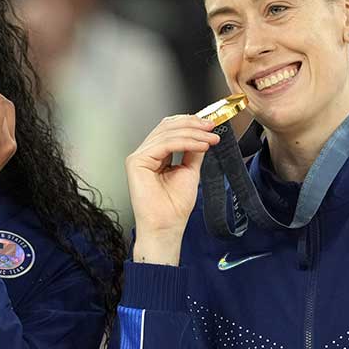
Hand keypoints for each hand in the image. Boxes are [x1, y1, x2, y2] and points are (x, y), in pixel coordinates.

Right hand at [126, 114, 219, 264]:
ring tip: (211, 139)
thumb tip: (203, 134)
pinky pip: (165, 144)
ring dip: (193, 133)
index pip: (169, 129)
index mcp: (155, 156)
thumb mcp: (190, 171)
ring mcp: (139, 157)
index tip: (210, 125)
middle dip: (193, 124)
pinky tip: (201, 146)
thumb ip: (193, 151)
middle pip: (167, 127)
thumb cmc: (174, 207)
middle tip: (212, 127)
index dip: (189, 123)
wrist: (167, 225)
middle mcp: (145, 154)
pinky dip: (186, 142)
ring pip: (167, 133)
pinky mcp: (137, 161)